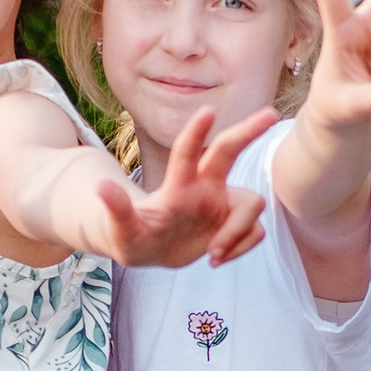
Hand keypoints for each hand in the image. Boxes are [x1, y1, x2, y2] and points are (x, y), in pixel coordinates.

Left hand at [91, 105, 275, 267]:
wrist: (149, 250)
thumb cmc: (132, 236)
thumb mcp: (121, 229)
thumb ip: (115, 209)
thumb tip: (99, 186)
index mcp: (179, 185)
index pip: (187, 153)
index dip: (196, 133)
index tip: (207, 111)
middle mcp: (204, 186)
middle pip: (229, 150)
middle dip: (248, 131)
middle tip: (271, 113)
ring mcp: (222, 202)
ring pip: (251, 204)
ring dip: (237, 233)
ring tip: (212, 256)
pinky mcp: (233, 223)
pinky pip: (255, 232)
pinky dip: (240, 248)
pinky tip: (215, 259)